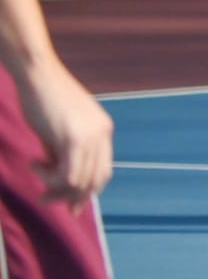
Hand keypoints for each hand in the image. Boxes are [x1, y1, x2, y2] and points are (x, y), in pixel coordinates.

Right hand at [14, 56, 113, 206]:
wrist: (37, 74)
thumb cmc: (42, 98)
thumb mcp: (57, 132)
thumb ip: (62, 155)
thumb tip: (61, 184)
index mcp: (103, 131)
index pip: (103, 172)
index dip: (85, 192)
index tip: (66, 204)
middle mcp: (103, 134)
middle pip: (95, 182)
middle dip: (70, 197)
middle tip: (44, 198)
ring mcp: (92, 136)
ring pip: (80, 183)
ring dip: (54, 188)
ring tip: (35, 174)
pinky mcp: (74, 138)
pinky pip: (67, 176)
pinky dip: (48, 178)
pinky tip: (34, 163)